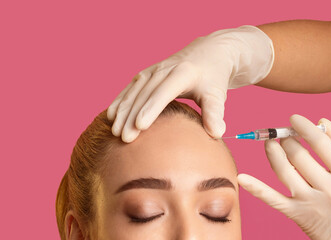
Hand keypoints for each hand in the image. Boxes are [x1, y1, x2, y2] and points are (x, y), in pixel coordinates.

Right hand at [107, 26, 273, 141]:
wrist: (208, 53)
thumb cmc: (213, 77)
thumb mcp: (217, 93)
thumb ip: (215, 113)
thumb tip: (217, 134)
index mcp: (183, 73)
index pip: (164, 92)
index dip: (151, 108)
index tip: (140, 126)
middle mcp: (164, 69)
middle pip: (144, 94)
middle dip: (132, 115)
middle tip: (124, 138)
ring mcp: (153, 70)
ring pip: (134, 91)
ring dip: (122, 110)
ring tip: (114, 131)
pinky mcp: (146, 74)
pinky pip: (130, 89)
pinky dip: (120, 102)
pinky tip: (111, 116)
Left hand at [238, 115, 330, 239]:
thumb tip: (321, 121)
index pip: (321, 143)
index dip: (303, 127)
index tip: (293, 118)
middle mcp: (330, 189)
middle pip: (299, 155)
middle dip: (288, 139)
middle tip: (285, 135)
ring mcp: (311, 203)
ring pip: (284, 170)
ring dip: (273, 152)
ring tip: (271, 143)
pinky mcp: (297, 214)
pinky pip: (273, 199)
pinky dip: (256, 188)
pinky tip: (242, 178)